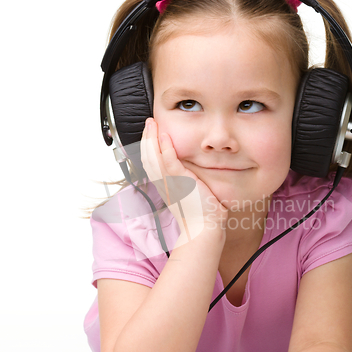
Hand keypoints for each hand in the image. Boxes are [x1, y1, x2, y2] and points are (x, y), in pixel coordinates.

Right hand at [140, 118, 227, 242]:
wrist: (205, 227)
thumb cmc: (202, 213)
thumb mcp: (191, 193)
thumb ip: (187, 181)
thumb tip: (192, 172)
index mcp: (165, 187)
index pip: (151, 163)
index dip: (148, 147)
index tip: (150, 134)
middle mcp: (164, 185)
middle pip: (147, 158)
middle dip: (146, 139)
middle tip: (148, 123)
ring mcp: (170, 184)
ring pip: (153, 158)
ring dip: (151, 138)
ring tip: (152, 124)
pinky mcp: (180, 182)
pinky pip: (169, 162)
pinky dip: (165, 148)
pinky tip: (164, 136)